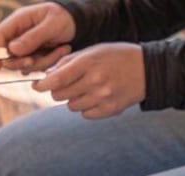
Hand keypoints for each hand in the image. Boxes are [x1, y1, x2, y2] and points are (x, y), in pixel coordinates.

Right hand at [0, 3, 75, 71]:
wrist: (77, 24)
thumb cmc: (65, 18)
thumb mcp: (52, 25)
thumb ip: (33, 37)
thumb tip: (12, 49)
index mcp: (18, 21)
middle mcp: (18, 35)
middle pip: (7, 56)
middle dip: (20, 62)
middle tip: (34, 61)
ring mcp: (24, 47)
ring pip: (22, 65)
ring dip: (41, 63)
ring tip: (61, 50)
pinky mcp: (32, 56)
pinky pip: (33, 68)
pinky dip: (46, 65)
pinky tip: (60, 52)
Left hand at [31, 43, 145, 118]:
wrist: (147, 70)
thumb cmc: (115, 57)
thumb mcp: (93, 51)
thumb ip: (68, 62)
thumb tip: (46, 77)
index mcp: (89, 63)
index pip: (57, 79)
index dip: (43, 85)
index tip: (38, 86)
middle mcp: (95, 81)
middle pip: (59, 95)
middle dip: (58, 90)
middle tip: (66, 84)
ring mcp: (103, 97)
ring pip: (71, 106)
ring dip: (73, 99)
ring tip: (87, 89)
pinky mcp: (109, 110)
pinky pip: (85, 114)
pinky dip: (86, 108)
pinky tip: (97, 97)